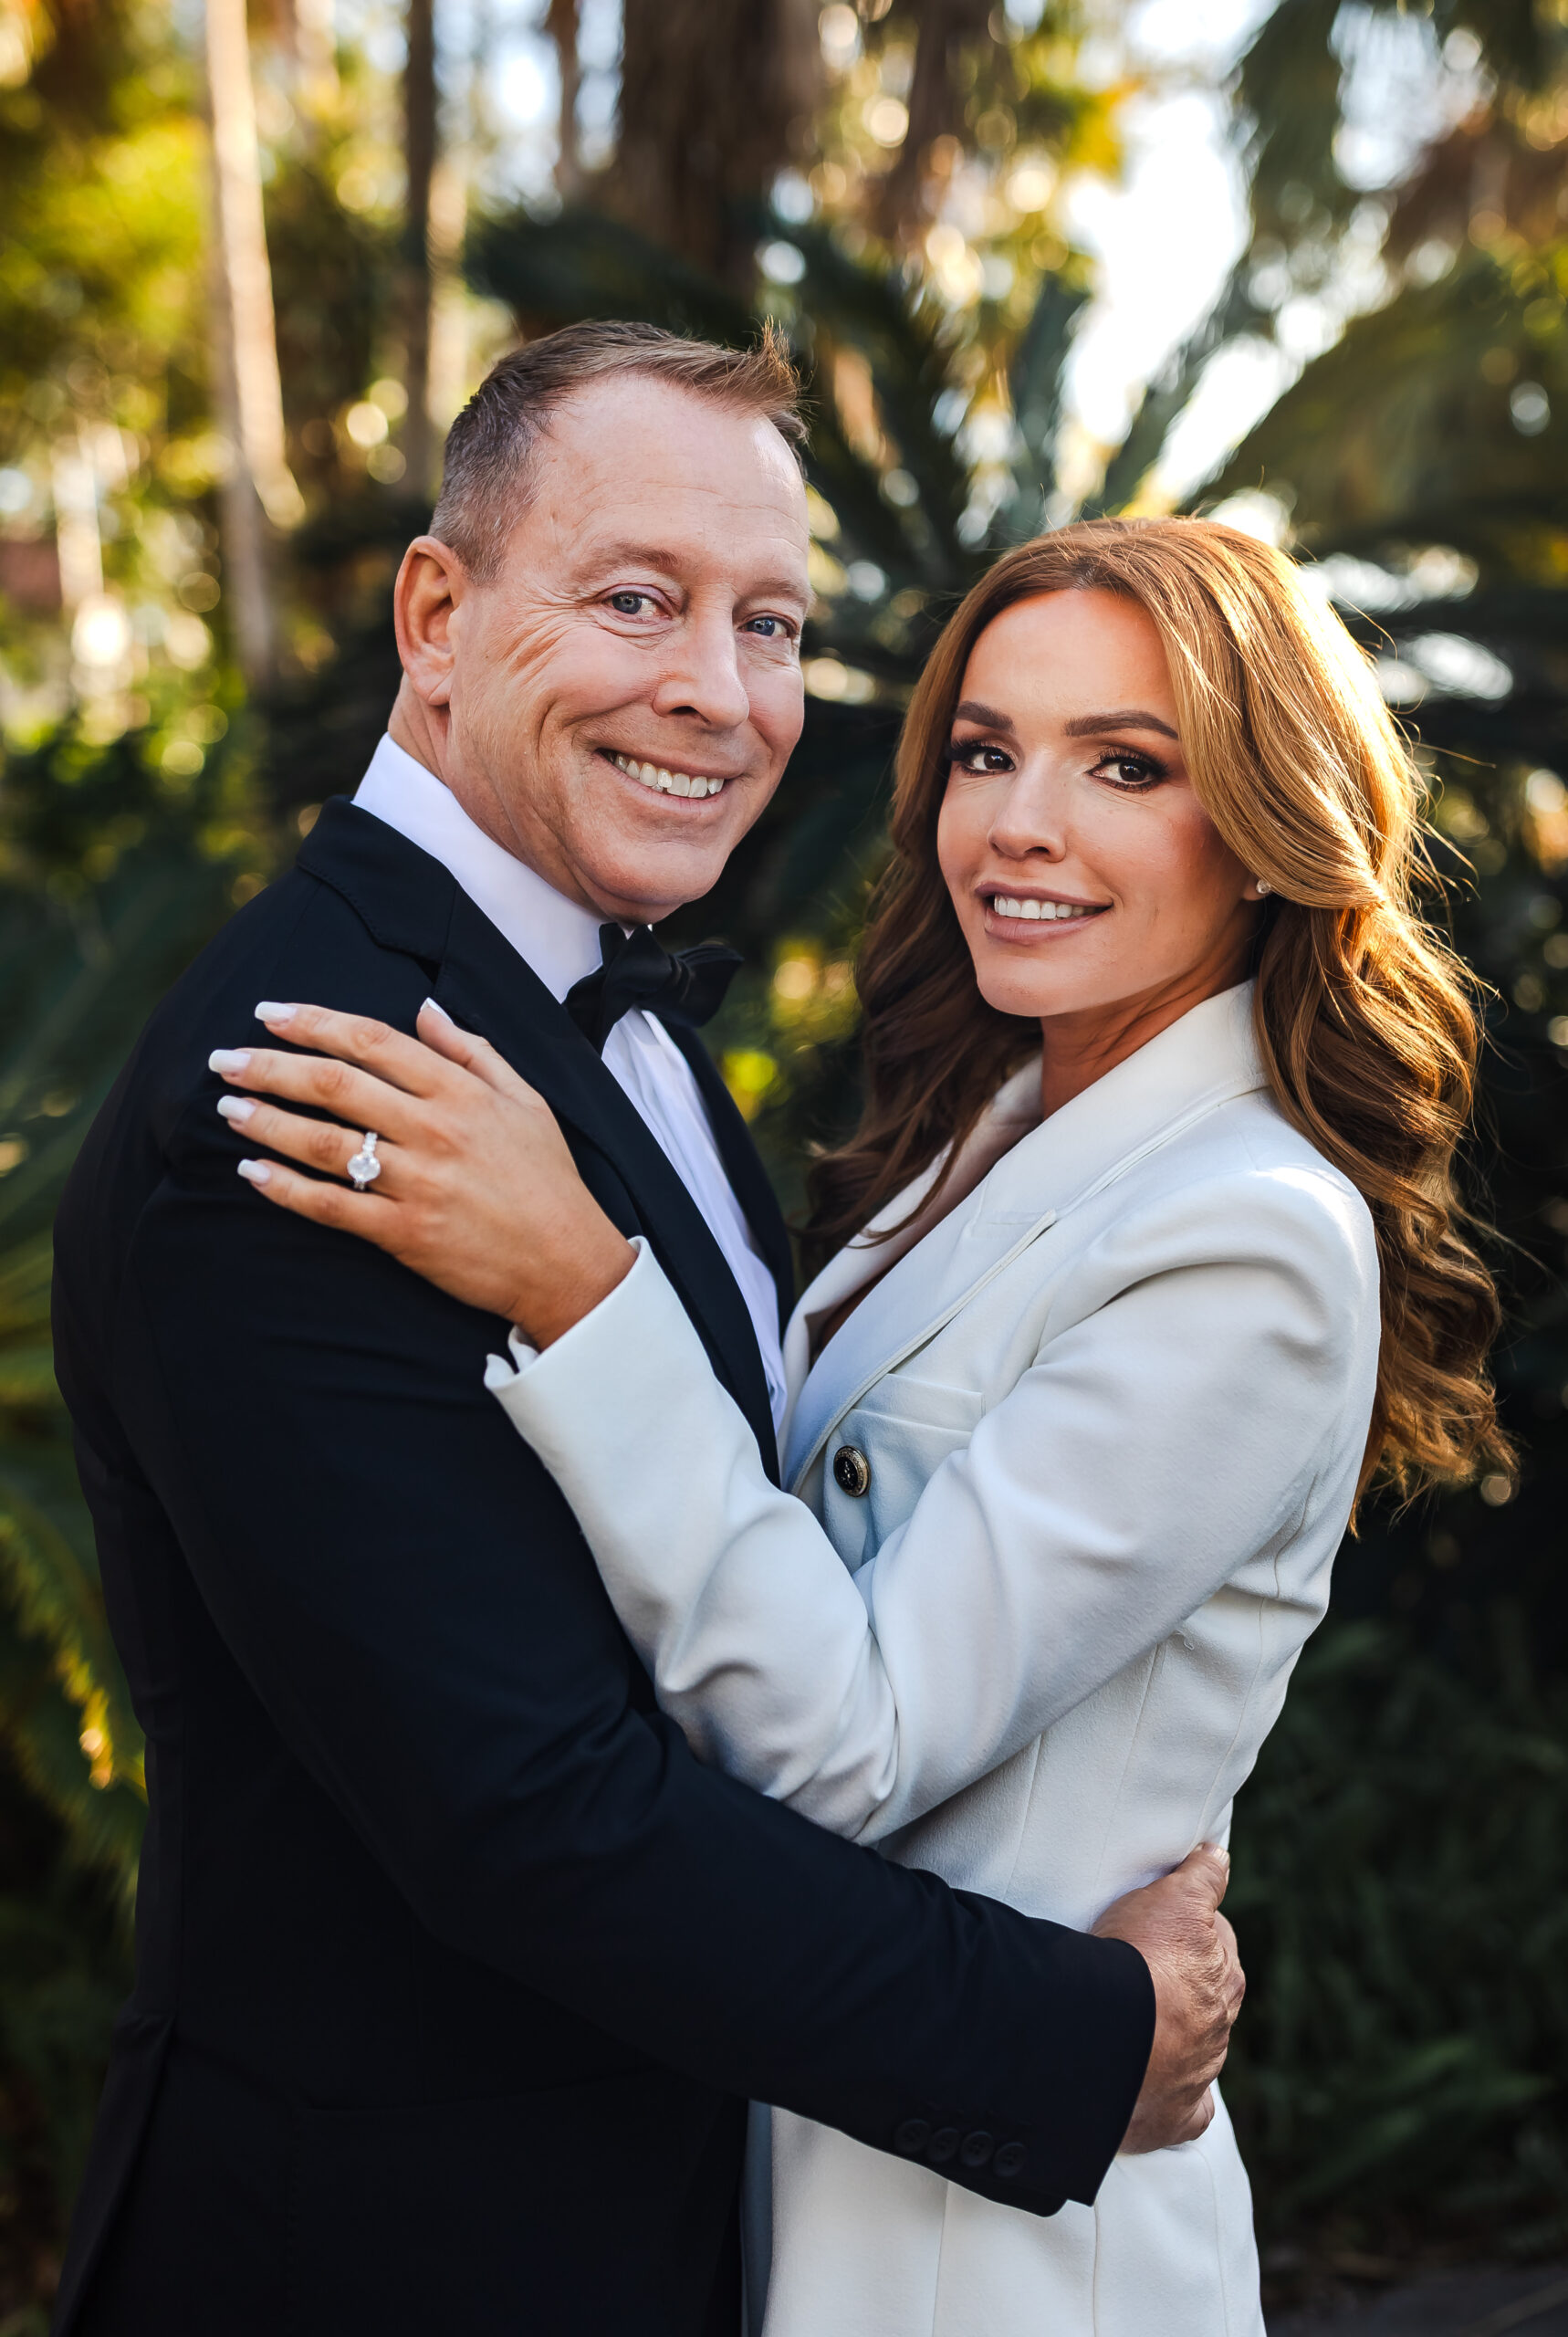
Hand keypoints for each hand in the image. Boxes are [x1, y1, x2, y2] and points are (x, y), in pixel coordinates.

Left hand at [208, 1000, 634, 1345]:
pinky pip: (330, 1207)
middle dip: (270, 1067)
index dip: (313, 1022)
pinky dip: (285, 1189)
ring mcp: (417, 1184)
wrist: (566, 1262)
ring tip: (227, 1109)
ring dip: (267, 1122)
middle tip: (224, 1060)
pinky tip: (253, 1173)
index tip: (268, 1013)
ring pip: (323, 1143)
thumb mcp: (526, 1100)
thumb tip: (423, 1008)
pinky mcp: (404, 1233)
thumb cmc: (548, 1179)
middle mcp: (434, 1131)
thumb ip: (473, 1051)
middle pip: (334, 1085)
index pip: (371, 1041)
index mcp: (461, 1092)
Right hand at [1092, 1844, 1243, 2152]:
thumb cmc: (1140, 1961)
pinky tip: (1160, 2096)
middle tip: (1151, 1973)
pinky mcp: (1173, 2115)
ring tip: (1143, 2027)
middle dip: (1190, 1988)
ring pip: (1197, 2054)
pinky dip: (1176, 2107)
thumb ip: (1202, 1877)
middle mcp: (1217, 2029)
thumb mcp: (1173, 1899)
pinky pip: (1186, 2115)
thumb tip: (1220, 1856)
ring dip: (1177, 2041)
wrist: (1111, 2034)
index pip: (1220, 1948)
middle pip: (1210, 2002)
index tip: (1174, 1928)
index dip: (1197, 1932)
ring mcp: (1197, 2075)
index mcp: (1223, 1979)